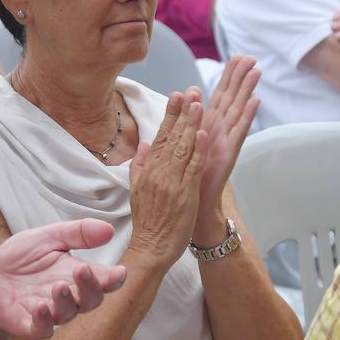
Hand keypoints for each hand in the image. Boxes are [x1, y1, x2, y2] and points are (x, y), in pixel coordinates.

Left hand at [0, 218, 126, 339]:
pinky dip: (43, 320)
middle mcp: (67, 297)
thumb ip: (77, 233)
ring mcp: (48, 312)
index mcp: (75, 275)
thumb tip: (110, 229)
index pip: (102, 280)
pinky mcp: (26, 325)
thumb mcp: (48, 237)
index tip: (120, 272)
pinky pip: (41, 330)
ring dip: (66, 301)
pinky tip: (41, 306)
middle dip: (91, 287)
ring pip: (67, 314)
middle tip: (82, 269)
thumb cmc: (21, 257)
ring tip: (59, 286)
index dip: (114, 279)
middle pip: (90, 300)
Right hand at [127, 92, 207, 265]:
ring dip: (191, 125)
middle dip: (181, 113)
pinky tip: (203, 134)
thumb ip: (140, 164)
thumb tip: (145, 143)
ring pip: (182, 148)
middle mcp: (158, 173)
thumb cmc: (147, 221)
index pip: (160, 137)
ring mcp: (171, 183)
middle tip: (190, 91)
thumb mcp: (136, 189)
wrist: (150, 248)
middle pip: (171, 137)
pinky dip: (197, 150)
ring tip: (198, 104)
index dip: (169, 115)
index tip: (177, 95)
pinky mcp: (184, 194)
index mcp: (149, 170)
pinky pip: (192, 168)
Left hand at [190, 55, 259, 228]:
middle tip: (250, 55)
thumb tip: (186, 101)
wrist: (192, 208)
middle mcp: (219, 132)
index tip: (234, 57)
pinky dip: (248, 116)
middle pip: (231, 99)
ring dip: (247, 90)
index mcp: (207, 128)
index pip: (218, 97)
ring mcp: (226, 142)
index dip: (226, 78)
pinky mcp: (228, 154)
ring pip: (238, 110)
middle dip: (239, 77)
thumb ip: (184, 126)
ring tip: (256, 70)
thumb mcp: (182, 147)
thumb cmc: (187, 180)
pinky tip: (256, 100)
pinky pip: (239, 132)